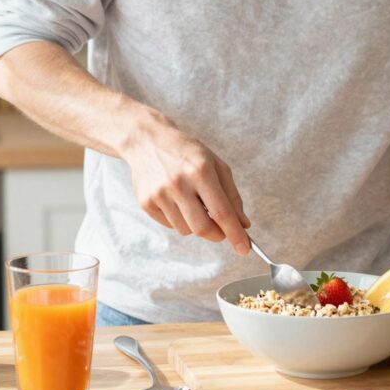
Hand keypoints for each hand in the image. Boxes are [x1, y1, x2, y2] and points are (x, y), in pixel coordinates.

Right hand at [127, 113, 250, 253]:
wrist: (147, 141)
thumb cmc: (187, 153)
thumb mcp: (216, 165)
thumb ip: (232, 196)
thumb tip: (244, 225)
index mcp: (200, 171)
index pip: (222, 212)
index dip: (235, 234)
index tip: (244, 249)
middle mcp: (178, 184)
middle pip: (202, 228)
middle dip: (217, 235)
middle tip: (222, 231)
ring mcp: (159, 194)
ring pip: (186, 230)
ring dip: (196, 224)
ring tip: (192, 202)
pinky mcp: (146, 203)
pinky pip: (170, 225)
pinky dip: (179, 219)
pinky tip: (176, 200)